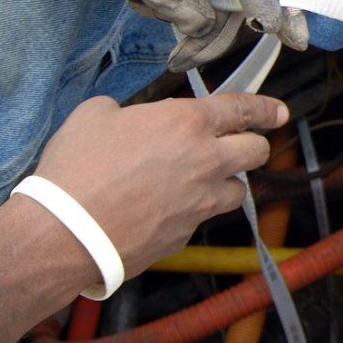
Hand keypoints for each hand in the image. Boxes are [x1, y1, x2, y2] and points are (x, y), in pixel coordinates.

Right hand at [33, 92, 287, 278]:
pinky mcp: (187, 234)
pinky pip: (203, 218)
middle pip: (256, 151)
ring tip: (201, 180)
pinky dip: (193, 212)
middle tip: (239, 144)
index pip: (242, 109)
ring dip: (226, 182)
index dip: (265, 108)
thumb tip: (133, 120)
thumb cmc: (75, 169)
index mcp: (188, 123)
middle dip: (252, 144)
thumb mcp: (95, 115)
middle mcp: (206, 162)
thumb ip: (128, 111)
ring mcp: (200, 202)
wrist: (64, 233)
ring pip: (238, 190)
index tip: (278, 112)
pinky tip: (165, 210)